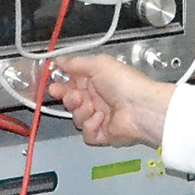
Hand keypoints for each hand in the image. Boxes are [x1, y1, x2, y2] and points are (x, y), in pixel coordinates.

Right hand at [50, 52, 174, 148]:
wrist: (141, 108)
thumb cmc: (126, 83)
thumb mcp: (99, 64)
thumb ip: (76, 62)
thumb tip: (59, 60)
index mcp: (97, 81)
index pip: (72, 84)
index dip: (61, 85)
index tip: (53, 85)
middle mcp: (98, 99)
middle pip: (72, 102)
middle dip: (68, 98)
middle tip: (74, 96)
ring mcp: (101, 117)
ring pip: (77, 118)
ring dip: (80, 112)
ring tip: (90, 106)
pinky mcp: (104, 134)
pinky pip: (87, 134)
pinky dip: (90, 127)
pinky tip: (100, 119)